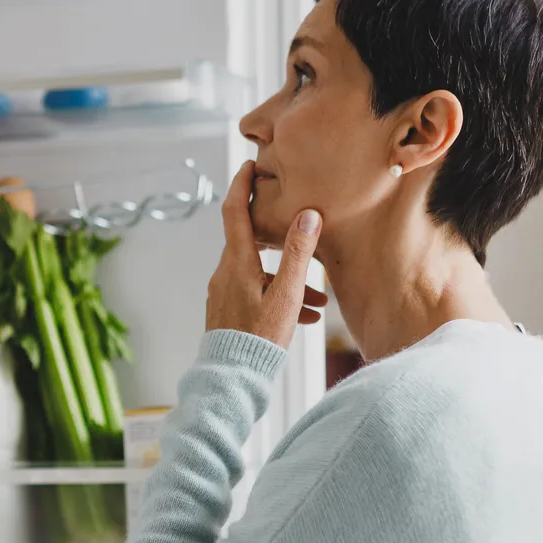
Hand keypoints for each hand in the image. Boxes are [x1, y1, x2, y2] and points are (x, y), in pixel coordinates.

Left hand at [207, 162, 325, 347]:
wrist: (233, 377)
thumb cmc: (260, 337)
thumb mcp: (287, 294)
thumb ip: (299, 254)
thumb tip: (308, 215)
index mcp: (236, 263)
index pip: (233, 211)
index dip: (241, 185)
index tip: (250, 166)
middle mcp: (225, 274)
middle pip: (251, 243)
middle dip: (281, 240)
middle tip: (299, 227)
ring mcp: (224, 293)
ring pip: (260, 275)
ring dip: (289, 281)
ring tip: (318, 302)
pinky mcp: (228, 312)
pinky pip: (256, 295)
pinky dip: (279, 298)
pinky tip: (305, 318)